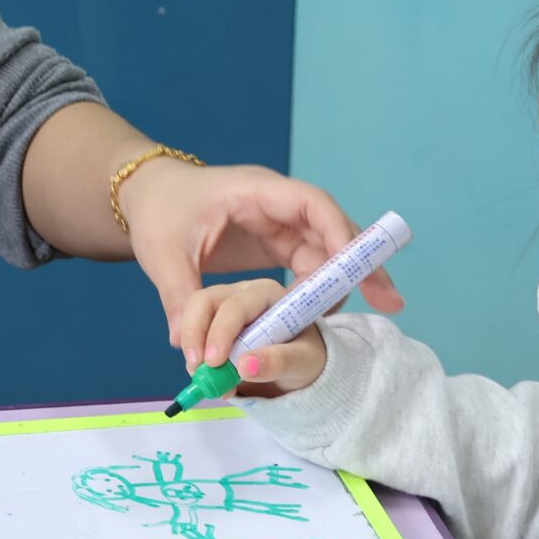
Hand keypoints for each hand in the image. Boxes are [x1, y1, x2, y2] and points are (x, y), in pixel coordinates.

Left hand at [119, 161, 402, 361]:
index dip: (340, 233)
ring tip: (377, 310)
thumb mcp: (163, 255)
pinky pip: (309, 264)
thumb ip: (179, 297)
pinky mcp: (275, 244)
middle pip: (332, 230)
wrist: (147, 197)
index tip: (357, 267)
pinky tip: (330, 316)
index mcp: (256, 192)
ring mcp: (279, 224)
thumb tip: (186, 346)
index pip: (312, 204)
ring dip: (346, 281)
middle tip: (392, 300)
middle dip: (361, 263)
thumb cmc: (158, 211)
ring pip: (325, 251)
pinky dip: (322, 288)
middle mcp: (277, 206)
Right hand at [168, 278, 330, 398]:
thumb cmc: (305, 356)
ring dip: (191, 344)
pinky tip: (203, 375)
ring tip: (199, 375)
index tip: (214, 363)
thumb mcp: (303, 362)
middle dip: (195, 334)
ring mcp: (224, 307)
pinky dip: (192, 353)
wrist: (299, 368)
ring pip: (193, 314)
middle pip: (205, 301)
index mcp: (267, 295)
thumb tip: (245, 366)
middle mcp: (242, 294)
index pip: (236, 305)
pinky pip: (193, 333)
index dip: (221, 332)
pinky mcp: (212, 325)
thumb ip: (278, 362)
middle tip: (196, 368)